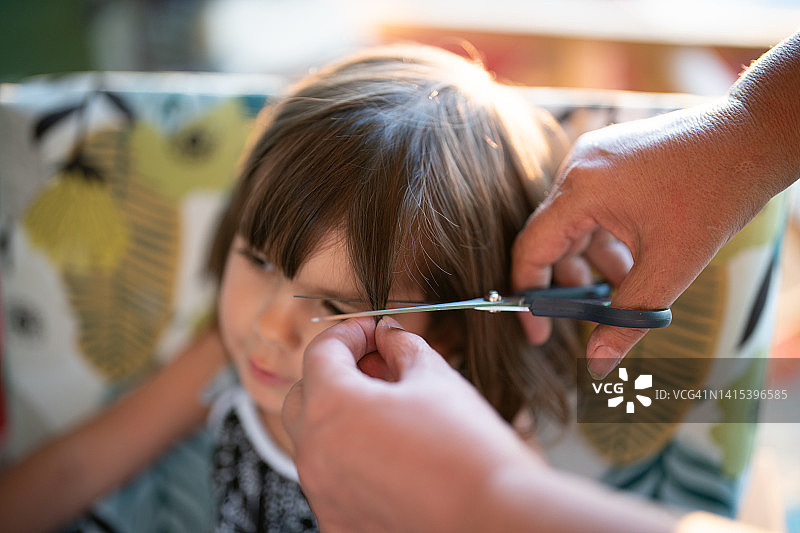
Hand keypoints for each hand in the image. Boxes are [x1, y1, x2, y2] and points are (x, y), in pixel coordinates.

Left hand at [282, 317, 540, 532]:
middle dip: (336, 374)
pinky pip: (330, 481)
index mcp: (332, 407)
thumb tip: (390, 336)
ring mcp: (323, 494)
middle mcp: (315, 453)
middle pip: (305, 396)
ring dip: (341, 417)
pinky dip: (350, 460)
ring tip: (389, 412)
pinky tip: (389, 454)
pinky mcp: (338, 524)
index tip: (372, 332)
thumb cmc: (467, 449)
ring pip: (315, 441)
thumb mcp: (434, 378)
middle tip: (377, 367)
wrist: (493, 517)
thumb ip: (402, 347)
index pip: (321, 352)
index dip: (349, 332)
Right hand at [512, 99, 774, 377]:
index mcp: (581, 190)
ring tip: (626, 286)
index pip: (531, 250)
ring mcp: (593, 158)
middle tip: (591, 314)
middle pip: (553, 239)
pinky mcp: (610, 156)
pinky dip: (606, 237)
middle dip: (571, 282)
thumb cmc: (716, 193)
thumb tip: (597, 366)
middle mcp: (578, 168)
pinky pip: (592, 206)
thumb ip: (627, 320)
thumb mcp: (671, 266)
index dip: (529, 295)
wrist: (755, 136)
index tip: (540, 331)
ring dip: (594, 261)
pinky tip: (634, 257)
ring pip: (575, 224)